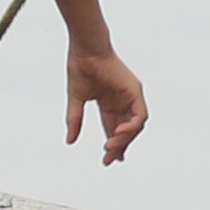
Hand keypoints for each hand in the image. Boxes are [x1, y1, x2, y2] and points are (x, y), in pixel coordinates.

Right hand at [63, 47, 147, 164]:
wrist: (86, 49)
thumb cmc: (81, 68)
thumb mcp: (77, 99)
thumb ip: (75, 120)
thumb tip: (70, 142)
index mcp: (109, 102)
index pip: (113, 128)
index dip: (111, 144)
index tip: (106, 160)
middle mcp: (123, 101)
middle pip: (125, 130)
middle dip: (119, 146)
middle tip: (109, 159)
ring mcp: (131, 96)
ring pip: (135, 125)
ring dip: (125, 139)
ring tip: (110, 147)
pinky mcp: (136, 92)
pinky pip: (140, 116)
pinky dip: (132, 127)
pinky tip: (119, 134)